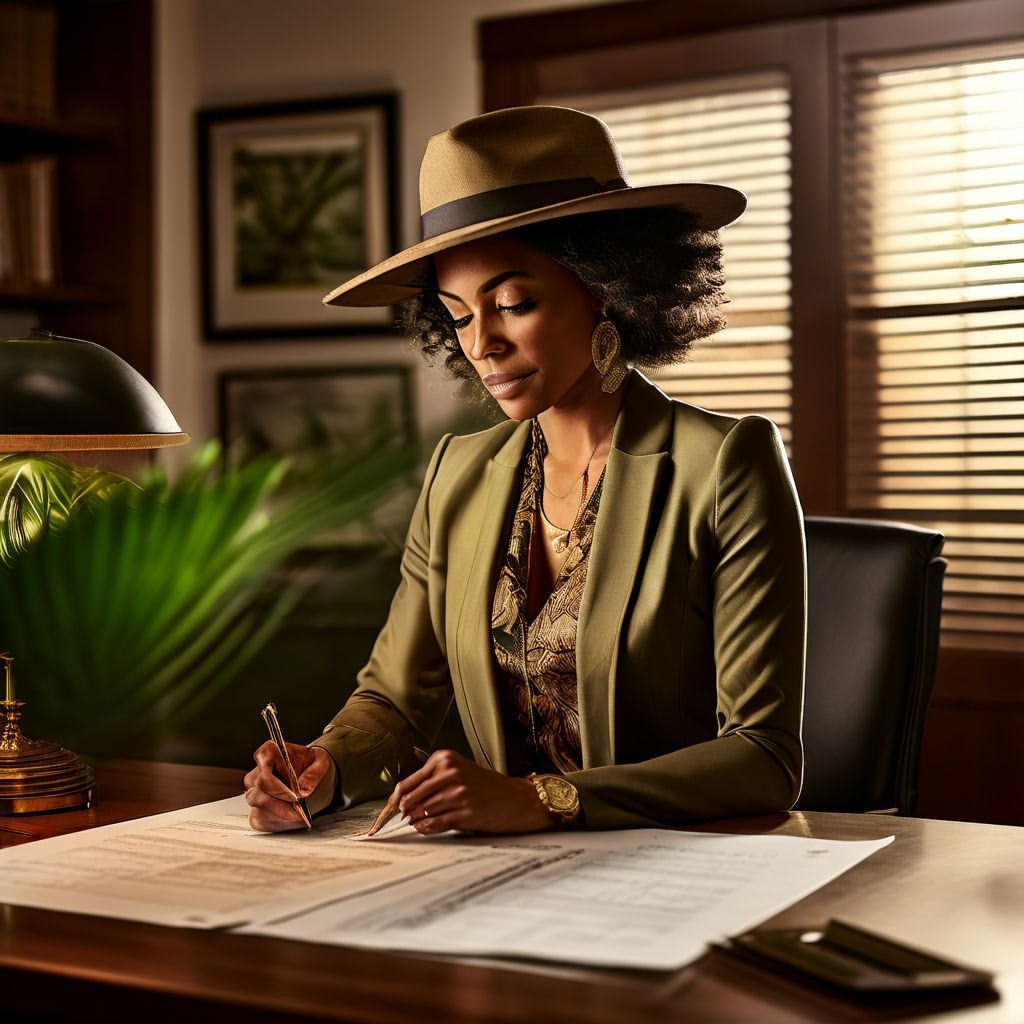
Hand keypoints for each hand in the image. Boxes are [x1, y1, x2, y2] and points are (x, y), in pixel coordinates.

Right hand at [243, 741, 330, 832]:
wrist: (309, 773)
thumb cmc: (310, 763)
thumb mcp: (321, 761)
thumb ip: (314, 773)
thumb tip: (303, 788)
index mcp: (269, 754)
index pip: (264, 776)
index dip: (278, 790)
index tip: (295, 797)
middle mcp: (257, 773)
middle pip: (257, 795)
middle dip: (279, 807)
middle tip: (299, 811)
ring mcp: (254, 792)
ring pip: (258, 809)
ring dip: (279, 815)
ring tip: (299, 815)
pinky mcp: (257, 809)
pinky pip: (260, 820)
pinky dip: (278, 822)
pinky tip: (292, 818)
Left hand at [389, 749, 554, 834]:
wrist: (516, 799)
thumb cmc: (485, 787)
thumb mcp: (458, 772)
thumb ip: (432, 780)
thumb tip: (400, 801)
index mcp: (445, 759)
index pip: (407, 782)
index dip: (393, 801)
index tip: (385, 812)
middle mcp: (450, 773)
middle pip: (410, 798)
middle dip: (402, 813)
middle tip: (400, 820)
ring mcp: (457, 793)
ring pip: (421, 812)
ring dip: (415, 821)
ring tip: (416, 823)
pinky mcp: (465, 812)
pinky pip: (434, 824)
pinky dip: (425, 828)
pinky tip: (426, 827)